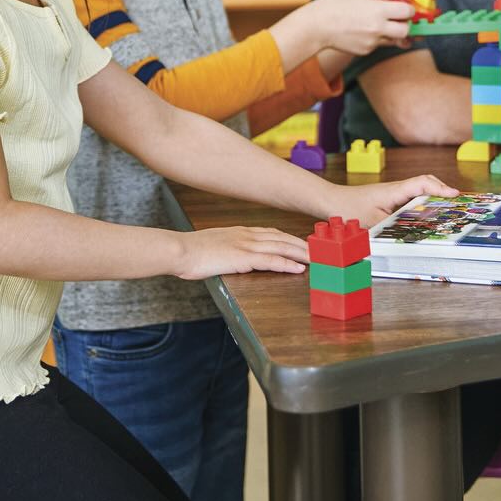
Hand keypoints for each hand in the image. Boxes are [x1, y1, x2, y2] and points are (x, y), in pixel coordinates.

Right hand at [174, 226, 308, 280]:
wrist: (180, 250)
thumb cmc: (191, 251)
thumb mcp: (213, 245)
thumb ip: (227, 248)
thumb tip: (231, 255)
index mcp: (240, 232)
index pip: (271, 232)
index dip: (289, 237)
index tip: (302, 242)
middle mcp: (246, 235)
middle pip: (281, 238)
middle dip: (302, 244)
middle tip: (320, 250)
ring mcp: (245, 245)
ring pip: (281, 247)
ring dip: (301, 253)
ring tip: (317, 259)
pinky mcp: (243, 257)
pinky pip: (270, 260)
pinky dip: (287, 263)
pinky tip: (298, 268)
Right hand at [302, 0, 419, 56]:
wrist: (316, 27)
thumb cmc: (334, 5)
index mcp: (378, 10)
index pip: (407, 11)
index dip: (408, 8)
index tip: (403, 6)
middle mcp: (378, 28)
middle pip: (406, 30)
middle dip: (405, 24)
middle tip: (397, 18)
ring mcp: (372, 42)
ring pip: (394, 40)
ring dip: (393, 32)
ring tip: (380, 23)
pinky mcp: (365, 51)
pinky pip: (379, 44)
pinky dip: (377, 38)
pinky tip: (363, 30)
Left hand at [324, 174, 458, 228]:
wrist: (331, 202)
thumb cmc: (348, 208)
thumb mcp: (370, 222)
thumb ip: (389, 230)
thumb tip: (407, 239)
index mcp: (394, 190)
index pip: (422, 183)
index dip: (440, 188)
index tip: (454, 196)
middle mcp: (397, 189)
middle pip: (426, 185)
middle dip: (444, 193)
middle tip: (460, 205)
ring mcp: (395, 194)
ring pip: (421, 192)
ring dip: (435, 199)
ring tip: (451, 211)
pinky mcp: (391, 201)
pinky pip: (412, 200)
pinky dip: (424, 205)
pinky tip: (428, 218)